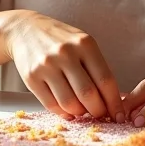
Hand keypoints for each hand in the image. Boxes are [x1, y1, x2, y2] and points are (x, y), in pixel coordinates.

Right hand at [3, 10, 124, 122]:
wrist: (26, 30)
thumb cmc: (60, 40)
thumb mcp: (82, 43)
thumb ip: (96, 67)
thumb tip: (111, 100)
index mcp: (85, 44)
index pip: (105, 80)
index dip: (114, 102)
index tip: (119, 115)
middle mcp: (66, 53)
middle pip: (88, 95)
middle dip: (98, 111)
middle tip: (100, 115)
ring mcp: (47, 65)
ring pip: (70, 103)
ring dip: (80, 114)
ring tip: (83, 111)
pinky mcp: (31, 77)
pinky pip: (51, 105)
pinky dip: (63, 113)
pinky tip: (68, 110)